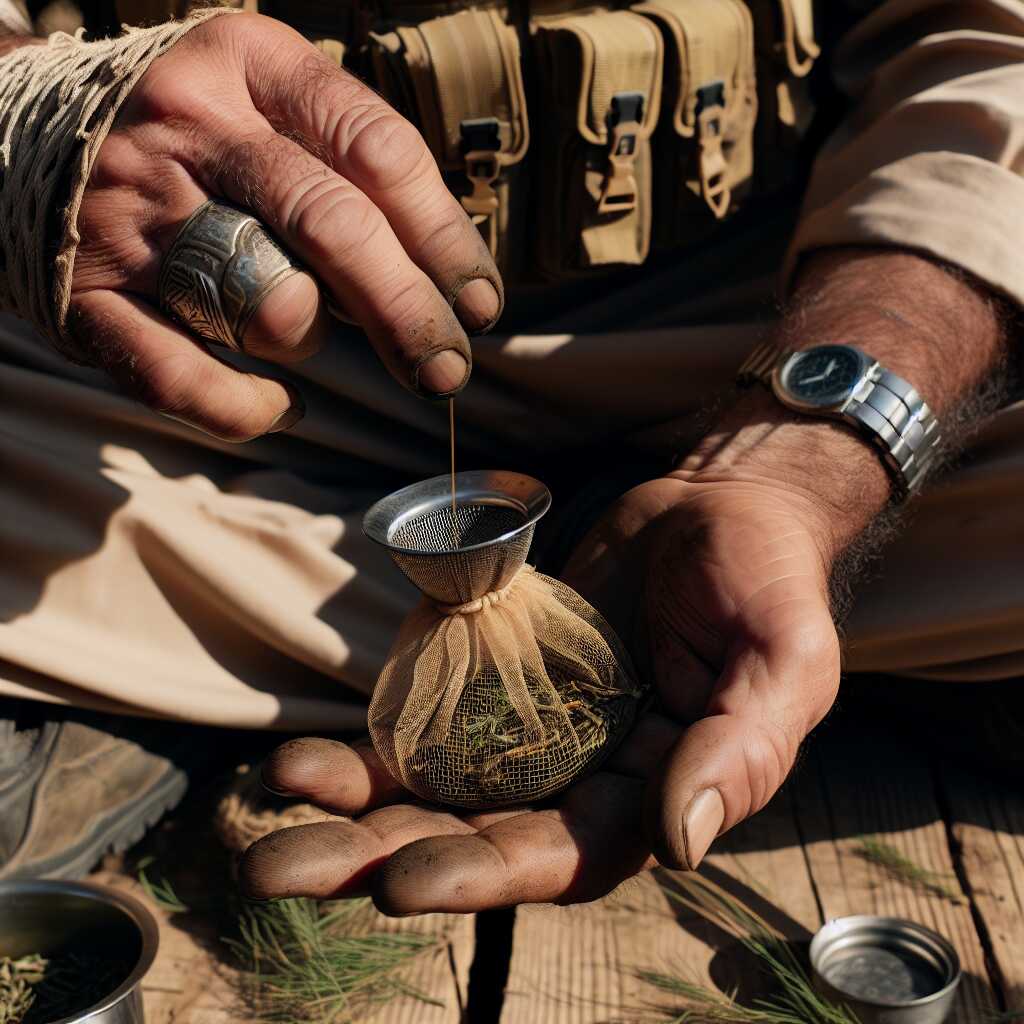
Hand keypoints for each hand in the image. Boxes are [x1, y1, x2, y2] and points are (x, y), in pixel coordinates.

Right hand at [68, 13, 500, 439]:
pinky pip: (186, 380)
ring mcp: (133, 212)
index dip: (446, 240)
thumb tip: (445, 273)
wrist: (16, 135)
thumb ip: (343, 165)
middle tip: (447, 369)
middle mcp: (189, 126)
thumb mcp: (260, 102)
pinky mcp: (89, 296)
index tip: (481, 302)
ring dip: (306, 339)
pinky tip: (276, 404)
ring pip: (272, 306)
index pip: (378, 152)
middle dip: (411, 314)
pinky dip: (248, 408)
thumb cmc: (181, 136)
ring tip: (292, 326)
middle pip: (334, 228)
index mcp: (248, 64)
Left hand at [239, 246, 1008, 912]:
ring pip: (433, 784)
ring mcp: (531, 727)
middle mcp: (579, 778)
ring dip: (351, 804)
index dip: (484, 872)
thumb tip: (681, 841)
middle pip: (471, 832)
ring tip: (268, 801)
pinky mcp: (494, 675)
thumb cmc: (766, 581)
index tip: (400, 880)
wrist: (722, 506)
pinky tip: (301, 748)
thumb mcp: (783, 660)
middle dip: (377, 854)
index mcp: (649, 795)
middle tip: (277, 869)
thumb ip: (742, 748)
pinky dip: (366, 737)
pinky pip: (425, 715)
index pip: (561, 854)